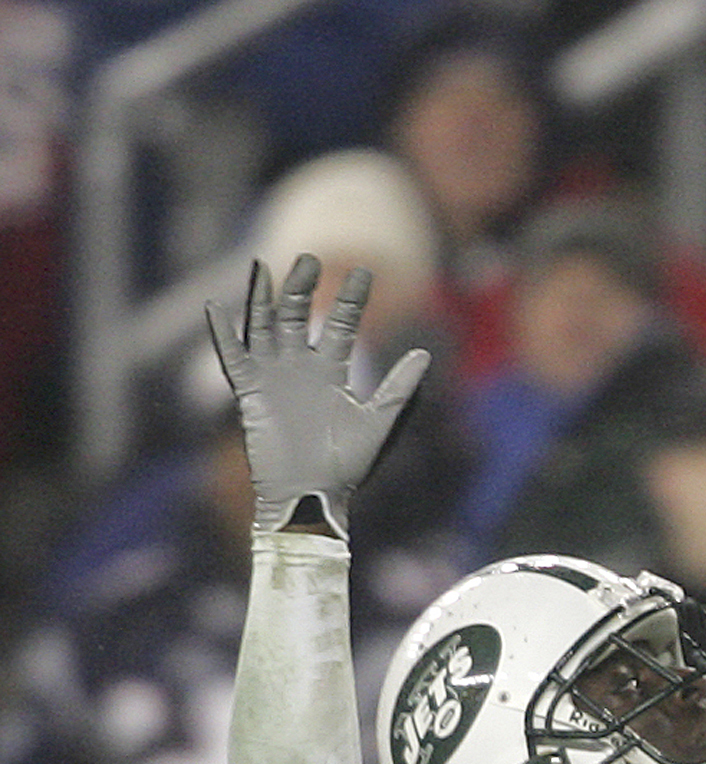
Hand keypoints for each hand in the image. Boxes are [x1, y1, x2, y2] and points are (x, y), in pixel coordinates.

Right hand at [205, 254, 429, 536]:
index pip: (340, 324)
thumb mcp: (379, 423)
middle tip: (311, 259)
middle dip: (302, 287)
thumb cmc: (347, 468)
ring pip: (264, 326)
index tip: (366, 273)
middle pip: (297, 315)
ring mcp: (273, 377)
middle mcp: (300, 368)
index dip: (351, 299)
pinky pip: (233, 358)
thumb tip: (425, 355)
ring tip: (263, 266)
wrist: (312, 497)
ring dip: (263, 297)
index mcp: (331, 372)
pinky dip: (223, 333)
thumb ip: (400, 390)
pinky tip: (216, 307)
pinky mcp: (251, 393)